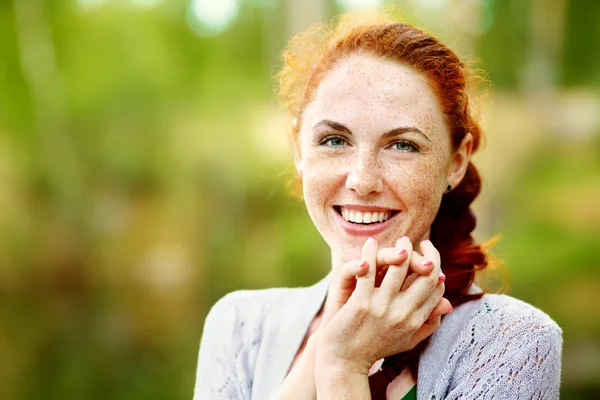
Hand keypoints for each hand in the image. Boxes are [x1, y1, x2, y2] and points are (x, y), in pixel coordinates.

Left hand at [316, 236, 451, 375]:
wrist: (344, 362)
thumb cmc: (374, 348)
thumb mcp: (406, 340)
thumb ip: (428, 323)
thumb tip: (448, 304)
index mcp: (415, 322)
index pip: (436, 289)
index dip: (437, 269)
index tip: (430, 257)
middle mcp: (403, 315)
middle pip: (426, 276)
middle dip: (427, 254)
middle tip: (421, 242)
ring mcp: (381, 308)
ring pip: (400, 267)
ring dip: (402, 248)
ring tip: (402, 239)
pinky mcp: (360, 303)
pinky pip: (368, 270)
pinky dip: (369, 253)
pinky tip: (370, 243)